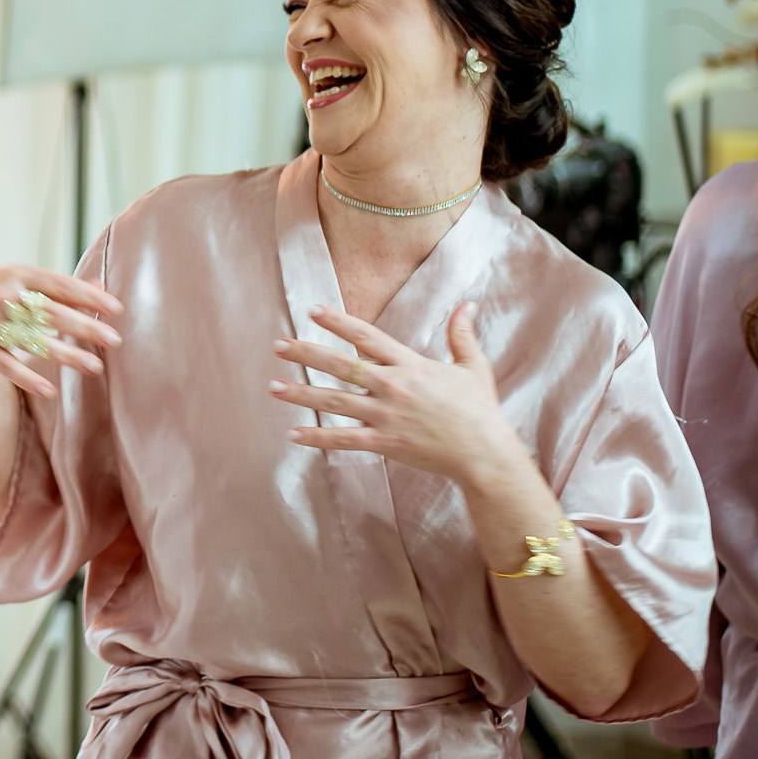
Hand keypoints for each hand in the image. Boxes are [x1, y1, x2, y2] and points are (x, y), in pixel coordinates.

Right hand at [0, 265, 122, 400]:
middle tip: (115, 340)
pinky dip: (28, 379)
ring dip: (66, 355)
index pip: (60, 285)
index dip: (88, 297)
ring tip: (95, 366)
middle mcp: (3, 295)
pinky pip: (7, 366)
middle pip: (50, 313)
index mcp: (19, 274)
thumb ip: (60, 287)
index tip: (116, 310)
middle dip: (84, 327)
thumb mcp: (24, 281)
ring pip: (33, 341)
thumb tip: (102, 286)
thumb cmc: (0, 293)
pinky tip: (51, 392)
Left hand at [268, 302, 527, 488]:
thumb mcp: (473, 366)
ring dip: (301, 394)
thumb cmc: (480, 410)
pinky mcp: (384, 442)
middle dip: (306, 353)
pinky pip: (344, 439)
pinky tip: (294, 434)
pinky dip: (318, 437)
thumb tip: (466, 305)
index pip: (366, 336)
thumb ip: (462, 335)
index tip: (312, 310)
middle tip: (277, 345)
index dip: (338, 322)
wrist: (484, 453)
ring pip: (335, 402)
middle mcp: (393, 386)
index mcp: (410, 365)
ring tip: (273, 388)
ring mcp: (386, 415)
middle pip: (341, 365)